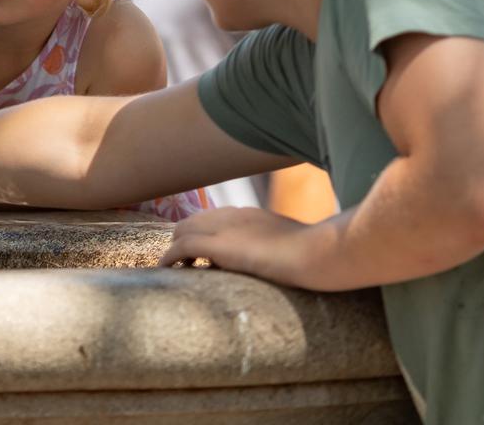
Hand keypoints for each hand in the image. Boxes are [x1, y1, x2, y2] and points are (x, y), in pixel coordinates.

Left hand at [159, 207, 318, 286]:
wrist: (318, 253)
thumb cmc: (317, 254)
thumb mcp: (296, 245)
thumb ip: (282, 248)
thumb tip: (287, 262)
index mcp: (252, 215)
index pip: (217, 218)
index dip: (205, 233)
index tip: (202, 251)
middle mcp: (234, 216)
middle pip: (194, 221)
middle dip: (185, 239)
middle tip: (184, 262)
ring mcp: (226, 228)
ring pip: (183, 230)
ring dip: (175, 248)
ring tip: (175, 269)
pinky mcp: (220, 245)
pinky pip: (181, 247)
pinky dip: (169, 257)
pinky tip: (165, 269)